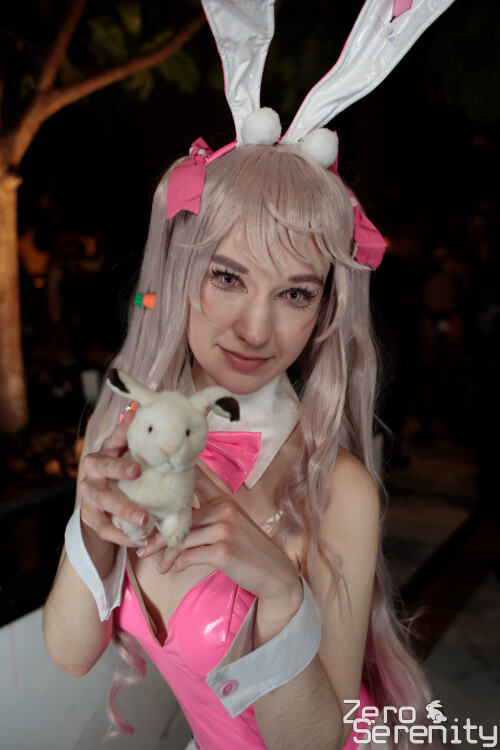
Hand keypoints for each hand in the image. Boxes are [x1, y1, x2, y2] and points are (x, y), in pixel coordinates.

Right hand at [79, 411, 147, 548]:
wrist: (101, 500)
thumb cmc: (123, 470)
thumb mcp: (129, 453)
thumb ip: (135, 437)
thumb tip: (139, 408)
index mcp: (106, 453)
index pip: (112, 441)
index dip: (122, 438)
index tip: (136, 453)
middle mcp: (93, 471)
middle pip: (103, 468)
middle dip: (119, 469)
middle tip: (138, 473)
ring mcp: (89, 494)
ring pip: (102, 502)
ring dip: (123, 510)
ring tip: (145, 520)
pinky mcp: (89, 516)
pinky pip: (103, 528)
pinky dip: (120, 536)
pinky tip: (138, 541)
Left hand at [155, 470, 301, 608]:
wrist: (275, 573)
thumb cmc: (248, 549)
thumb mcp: (231, 523)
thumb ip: (207, 514)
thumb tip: (172, 521)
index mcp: (223, 498)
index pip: (198, 476)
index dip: (176, 470)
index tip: (152, 477)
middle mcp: (224, 508)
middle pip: (178, 517)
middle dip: (156, 535)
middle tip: (142, 547)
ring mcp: (224, 528)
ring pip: (180, 539)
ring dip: (165, 556)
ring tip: (158, 566)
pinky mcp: (223, 550)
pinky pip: (188, 556)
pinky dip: (177, 564)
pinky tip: (173, 569)